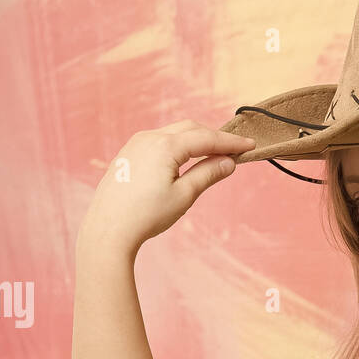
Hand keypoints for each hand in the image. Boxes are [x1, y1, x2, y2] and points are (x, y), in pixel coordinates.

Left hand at [77, 120, 256, 250]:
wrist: (108, 229)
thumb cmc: (146, 215)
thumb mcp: (184, 195)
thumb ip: (208, 174)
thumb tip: (228, 162)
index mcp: (165, 146)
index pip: (206, 138)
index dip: (231, 141)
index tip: (250, 145)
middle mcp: (149, 137)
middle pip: (191, 129)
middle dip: (214, 137)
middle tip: (235, 149)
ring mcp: (136, 143)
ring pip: (174, 133)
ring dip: (196, 140)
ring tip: (214, 154)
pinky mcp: (128, 153)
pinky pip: (159, 141)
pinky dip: (178, 145)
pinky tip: (186, 159)